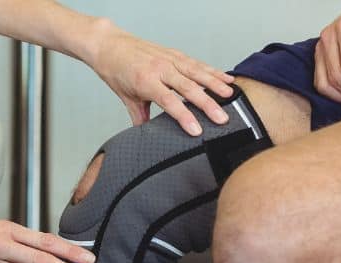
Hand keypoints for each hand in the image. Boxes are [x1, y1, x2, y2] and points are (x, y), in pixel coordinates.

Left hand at [83, 19, 235, 135]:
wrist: (110, 46)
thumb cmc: (117, 71)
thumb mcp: (126, 97)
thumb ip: (140, 117)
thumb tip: (147, 137)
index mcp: (146, 81)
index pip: (169, 101)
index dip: (183, 116)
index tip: (196, 130)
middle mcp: (160, 68)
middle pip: (188, 88)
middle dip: (207, 104)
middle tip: (221, 118)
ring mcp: (169, 59)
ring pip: (196, 73)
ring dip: (215, 84)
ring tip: (230, 96)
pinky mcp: (175, 54)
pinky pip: (197, 63)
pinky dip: (212, 71)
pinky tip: (226, 78)